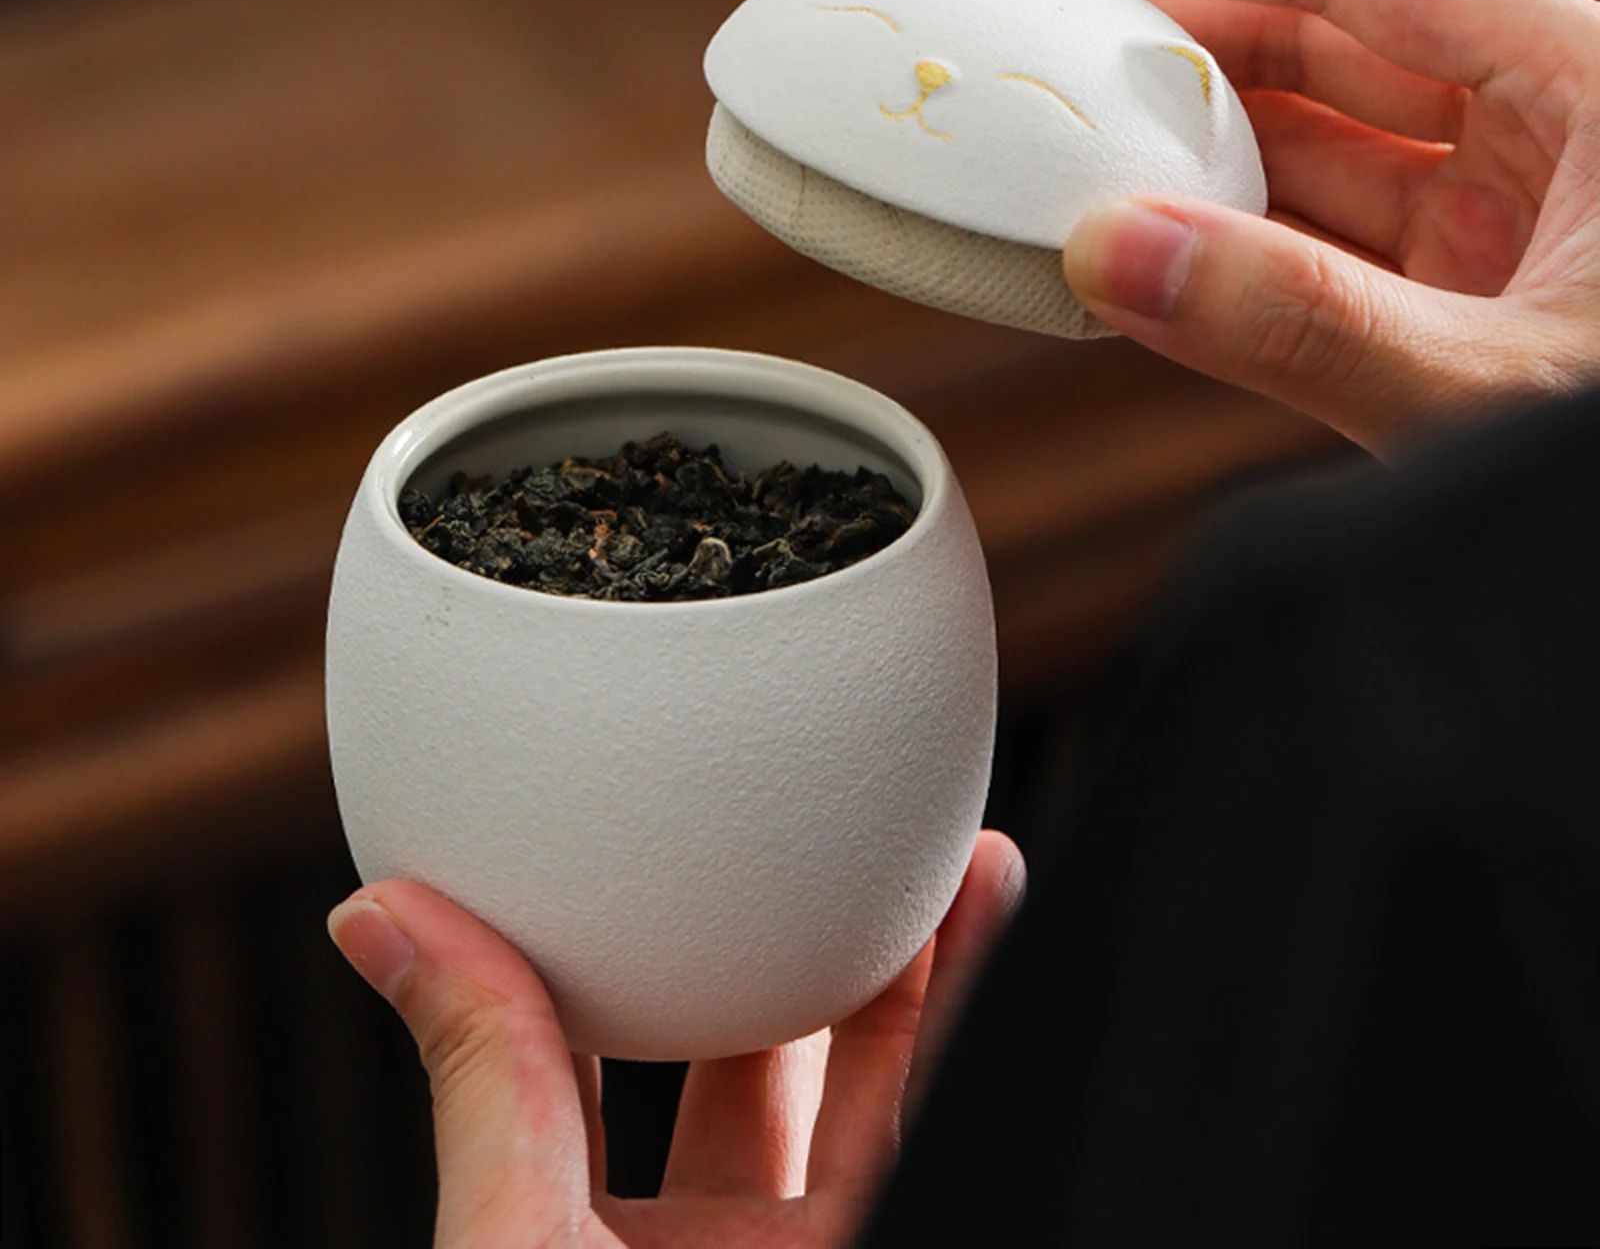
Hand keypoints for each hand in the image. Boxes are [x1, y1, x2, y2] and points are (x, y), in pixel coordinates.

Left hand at [327, 831, 1023, 1247]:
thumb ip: (480, 1084)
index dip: (612, 944)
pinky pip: (954, 1098)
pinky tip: (993, 892)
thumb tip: (368, 909)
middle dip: (778, 938)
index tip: (628, 840)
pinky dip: (978, 997)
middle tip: (790, 822)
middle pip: (754, 1060)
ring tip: (925, 835)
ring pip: (880, 1078)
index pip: (597, 1064)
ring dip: (911, 951)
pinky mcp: (921, 1224)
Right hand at [997, 0, 1599, 455]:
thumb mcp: (1499, 394)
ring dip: (1188, 154)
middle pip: (1317, 38)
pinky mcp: (1460, 308)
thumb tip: (1120, 254)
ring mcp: (1499, 227)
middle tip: (1039, 47)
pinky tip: (1147, 258)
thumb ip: (1308, 329)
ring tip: (1072, 161)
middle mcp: (1542, 136)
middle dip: (1170, 35)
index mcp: (1591, 85)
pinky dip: (1225, 251)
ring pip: (1309, 150)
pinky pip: (1314, 249)